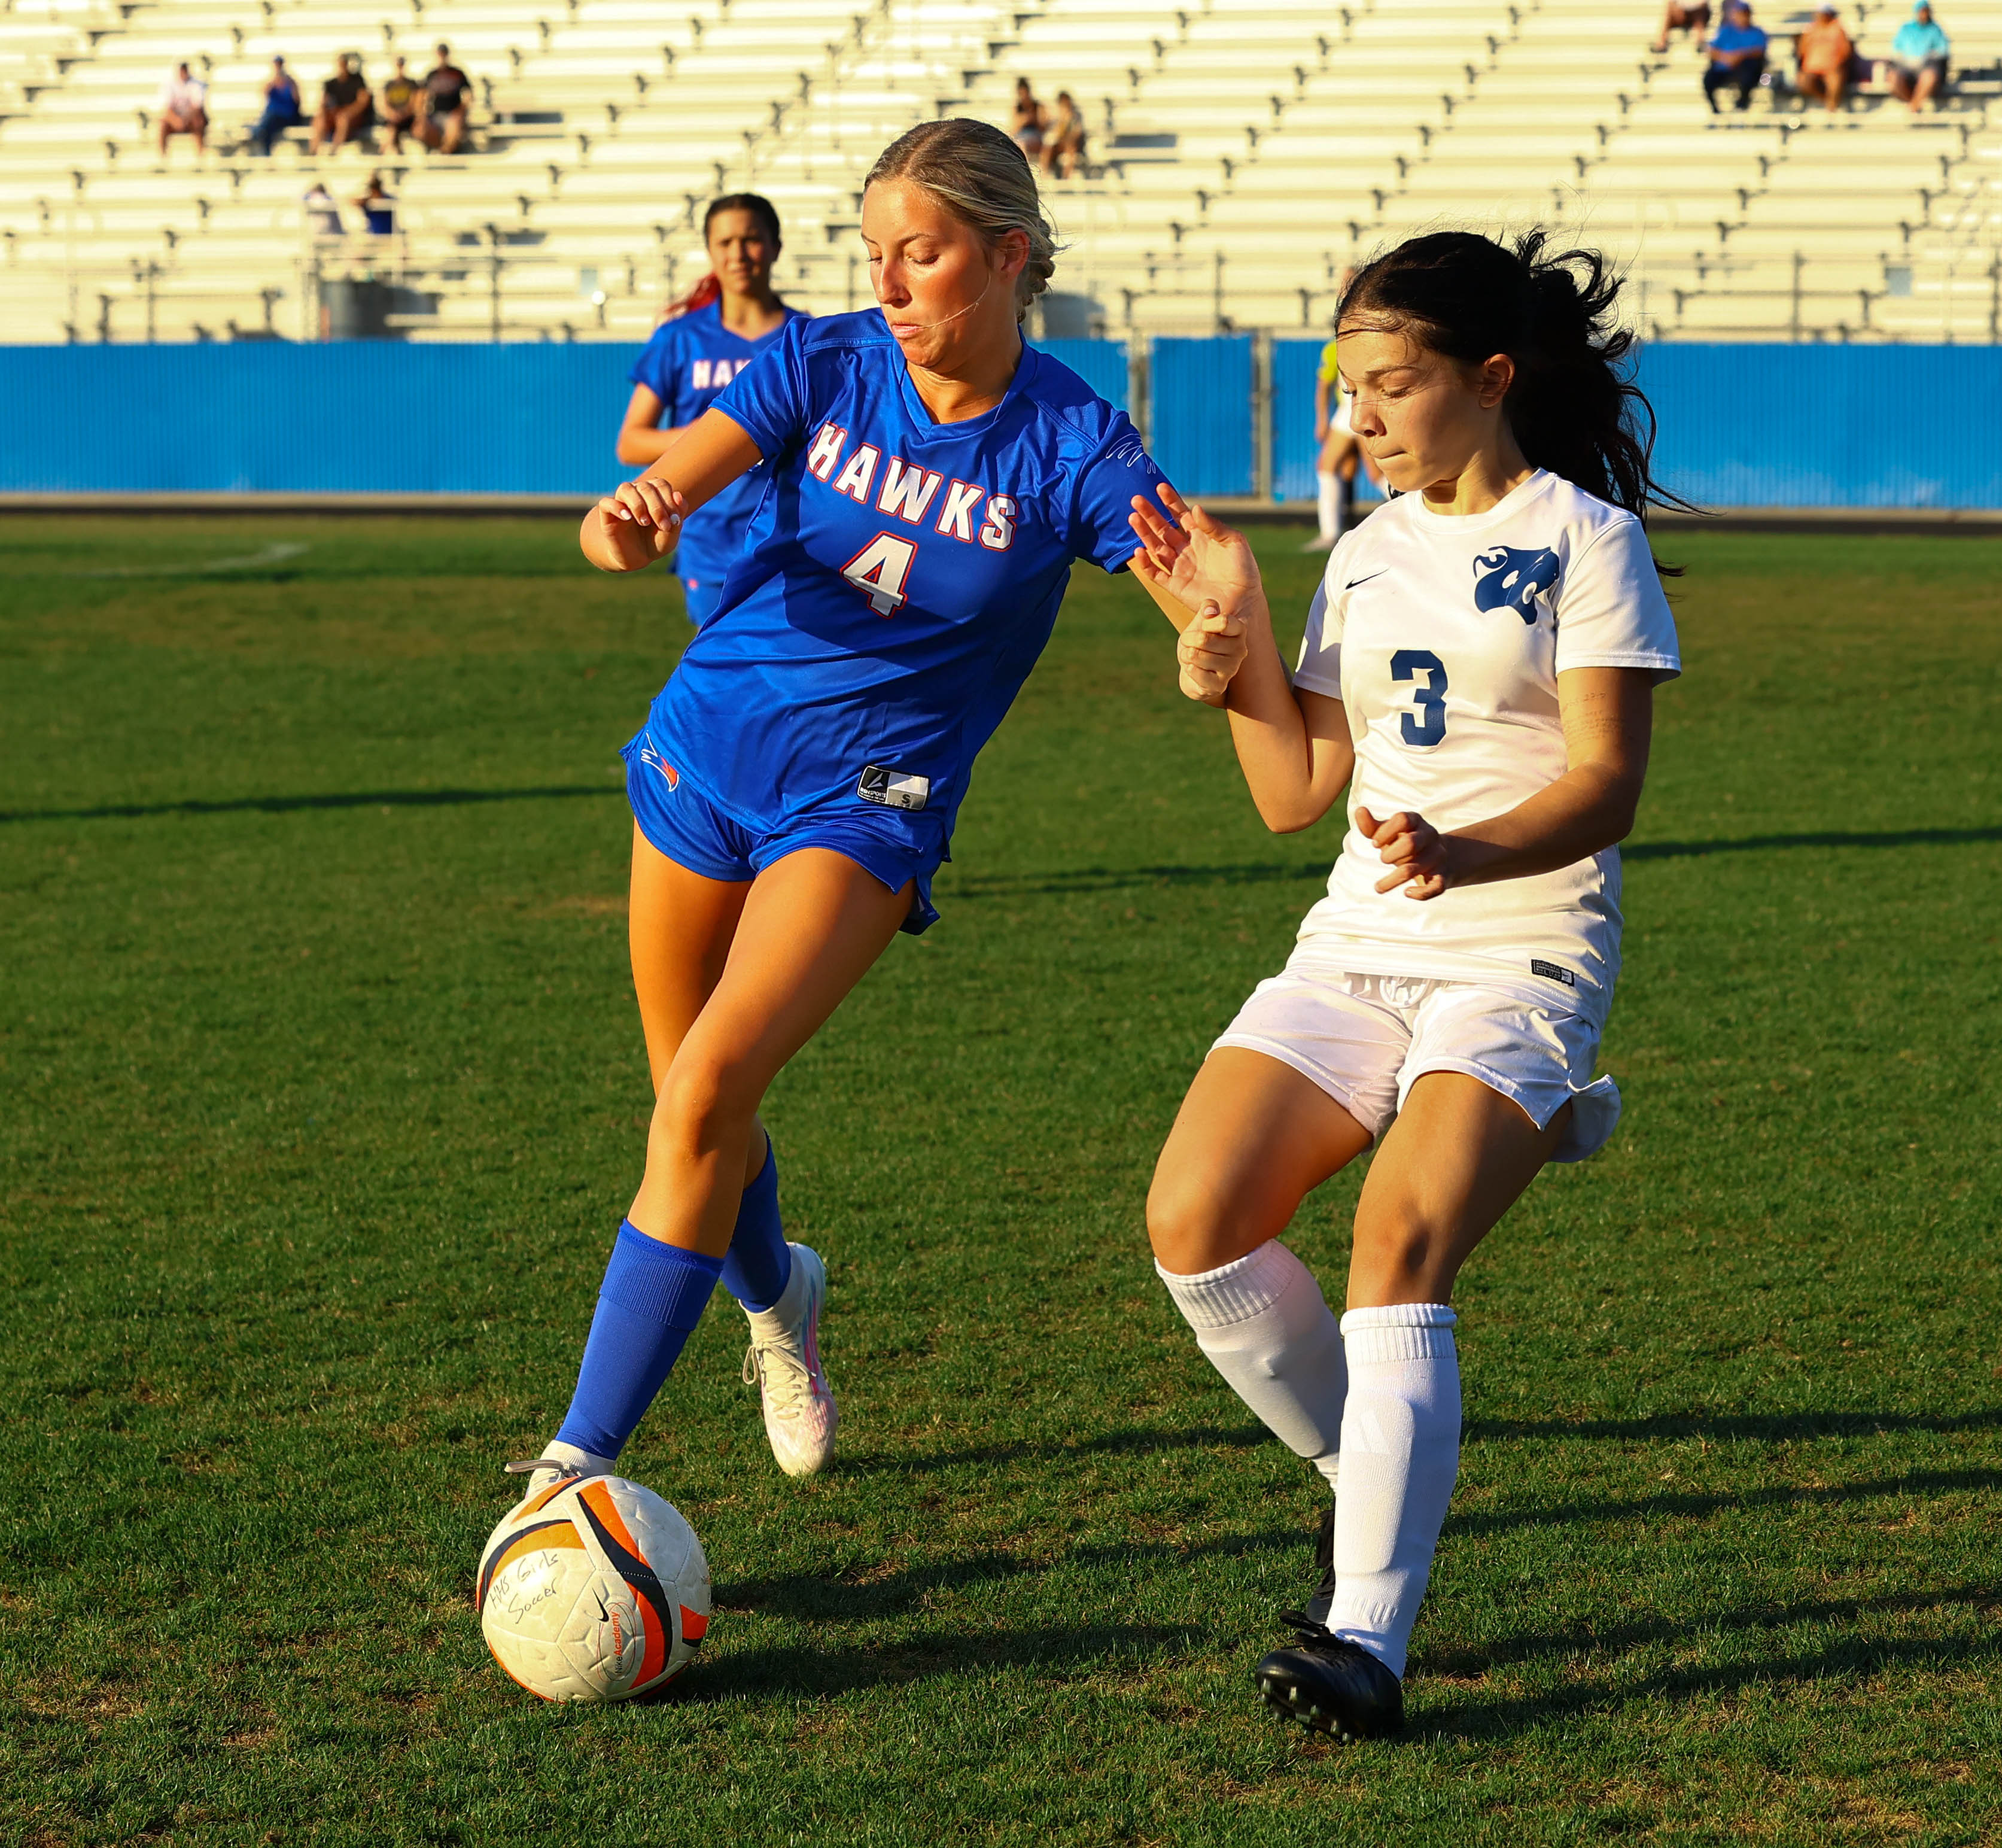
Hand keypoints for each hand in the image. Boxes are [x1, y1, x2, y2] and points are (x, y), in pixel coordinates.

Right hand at [585, 476, 683, 571]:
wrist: (638, 558)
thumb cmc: (656, 542)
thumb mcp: (671, 533)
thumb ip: (677, 514)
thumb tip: (678, 495)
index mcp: (654, 492)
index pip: (661, 484)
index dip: (669, 500)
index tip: (675, 522)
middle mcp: (636, 493)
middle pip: (645, 487)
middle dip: (657, 507)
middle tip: (663, 526)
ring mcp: (621, 502)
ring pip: (625, 488)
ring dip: (638, 504)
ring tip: (645, 522)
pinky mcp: (607, 515)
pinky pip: (606, 503)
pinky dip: (617, 507)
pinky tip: (627, 518)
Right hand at [1127, 484, 1262, 621]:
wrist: (1244, 600)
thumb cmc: (1244, 570)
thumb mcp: (1234, 542)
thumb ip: (1213, 526)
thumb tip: (1195, 508)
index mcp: (1201, 537)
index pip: (1181, 515)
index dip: (1170, 502)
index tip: (1160, 488)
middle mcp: (1187, 550)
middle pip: (1163, 529)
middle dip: (1150, 515)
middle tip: (1137, 500)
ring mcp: (1180, 567)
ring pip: (1156, 547)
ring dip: (1144, 533)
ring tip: (1133, 518)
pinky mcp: (1175, 585)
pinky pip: (1156, 573)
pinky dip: (1146, 563)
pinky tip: (1139, 551)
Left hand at [1176, 599, 1245, 705]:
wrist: (1194, 670)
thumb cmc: (1200, 642)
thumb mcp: (1202, 621)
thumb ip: (1207, 609)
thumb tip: (1209, 610)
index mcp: (1239, 630)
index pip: (1224, 622)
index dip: (1205, 623)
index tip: (1203, 626)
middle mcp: (1240, 650)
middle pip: (1203, 639)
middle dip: (1188, 639)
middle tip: (1190, 643)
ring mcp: (1231, 669)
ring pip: (1196, 655)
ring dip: (1186, 655)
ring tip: (1191, 656)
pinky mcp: (1219, 686)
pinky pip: (1194, 672)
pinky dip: (1188, 669)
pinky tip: (1193, 669)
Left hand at [1356, 806, 1453, 900]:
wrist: (1441, 858)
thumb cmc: (1405, 843)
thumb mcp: (1388, 834)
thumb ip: (1371, 826)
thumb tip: (1359, 810)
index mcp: (1416, 821)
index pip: (1402, 819)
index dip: (1385, 831)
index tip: (1374, 843)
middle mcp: (1430, 836)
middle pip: (1411, 843)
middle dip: (1391, 854)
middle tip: (1383, 860)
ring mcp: (1438, 856)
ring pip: (1415, 869)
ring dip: (1392, 880)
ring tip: (1378, 887)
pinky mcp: (1442, 876)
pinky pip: (1436, 887)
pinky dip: (1420, 893)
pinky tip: (1406, 893)